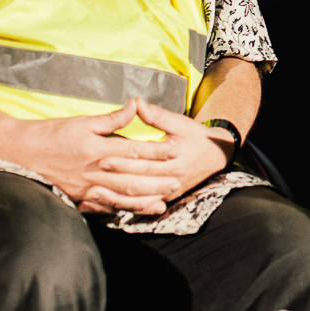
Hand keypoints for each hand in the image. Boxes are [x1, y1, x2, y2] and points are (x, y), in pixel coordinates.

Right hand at [1, 102, 178, 214]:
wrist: (17, 153)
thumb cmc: (49, 133)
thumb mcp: (81, 121)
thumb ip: (112, 119)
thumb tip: (136, 106)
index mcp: (95, 148)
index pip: (133, 151)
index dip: (156, 151)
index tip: (175, 150)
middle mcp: (92, 171)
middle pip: (132, 176)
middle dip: (158, 178)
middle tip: (179, 179)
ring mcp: (84, 188)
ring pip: (121, 195)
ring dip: (145, 198)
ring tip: (165, 198)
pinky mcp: (77, 198)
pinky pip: (104, 207)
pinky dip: (123, 209)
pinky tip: (137, 210)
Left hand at [96, 97, 233, 204]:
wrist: (216, 155)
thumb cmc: (196, 137)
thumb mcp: (179, 122)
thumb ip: (156, 115)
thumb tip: (136, 103)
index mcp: (175, 160)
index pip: (144, 162)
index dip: (124, 160)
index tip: (103, 157)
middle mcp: (172, 179)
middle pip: (139, 183)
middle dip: (114, 180)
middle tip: (93, 176)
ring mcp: (169, 192)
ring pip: (139, 200)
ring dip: (117, 198)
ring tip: (95, 195)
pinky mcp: (166, 199)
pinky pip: (144, 207)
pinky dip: (126, 207)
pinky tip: (109, 207)